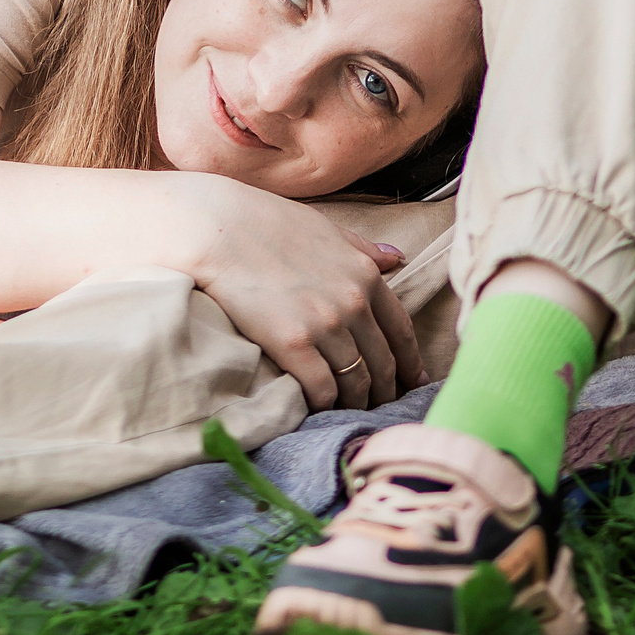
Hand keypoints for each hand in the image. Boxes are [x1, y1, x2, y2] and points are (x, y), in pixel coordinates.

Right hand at [182, 181, 422, 412]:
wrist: (219, 228)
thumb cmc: (267, 223)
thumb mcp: (327, 229)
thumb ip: (364, 249)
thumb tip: (397, 259)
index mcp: (365, 275)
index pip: (401, 330)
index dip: (411, 362)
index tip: (415, 381)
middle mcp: (354, 303)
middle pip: (382, 362)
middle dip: (386, 389)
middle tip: (383, 407)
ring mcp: (325, 325)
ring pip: (355, 381)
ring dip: (356, 401)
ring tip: (351, 411)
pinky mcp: (293, 344)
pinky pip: (322, 388)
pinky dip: (325, 403)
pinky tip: (320, 407)